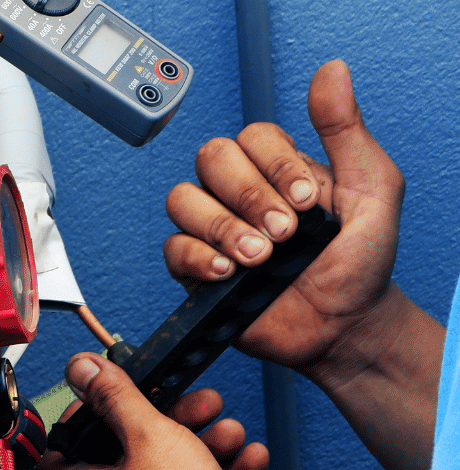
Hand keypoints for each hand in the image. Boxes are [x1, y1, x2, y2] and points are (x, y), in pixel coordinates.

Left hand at [40, 354, 268, 469]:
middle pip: (130, 451)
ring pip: (173, 469)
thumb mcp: (148, 435)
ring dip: (205, 441)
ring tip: (230, 430)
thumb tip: (79, 368)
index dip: (82, 417)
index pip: (62, 449)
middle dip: (170, 419)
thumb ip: (116, 397)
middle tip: (198, 403)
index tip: (110, 395)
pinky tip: (250, 456)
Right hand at [162, 61, 405, 382]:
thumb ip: (345, 130)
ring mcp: (213, 230)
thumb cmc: (360, 259)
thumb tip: (330, 71)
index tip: (309, 202)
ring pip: (182, 200)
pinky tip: (229, 272)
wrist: (344, 323)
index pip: (251, 137)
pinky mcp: (195, 270)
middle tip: (285, 233)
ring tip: (259, 257)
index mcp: (277, 167)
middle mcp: (240, 192)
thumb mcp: (372, 186)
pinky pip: (173, 248)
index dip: (275, 166)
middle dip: (248, 196)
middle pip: (211, 160)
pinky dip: (198, 257)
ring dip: (221, 226)